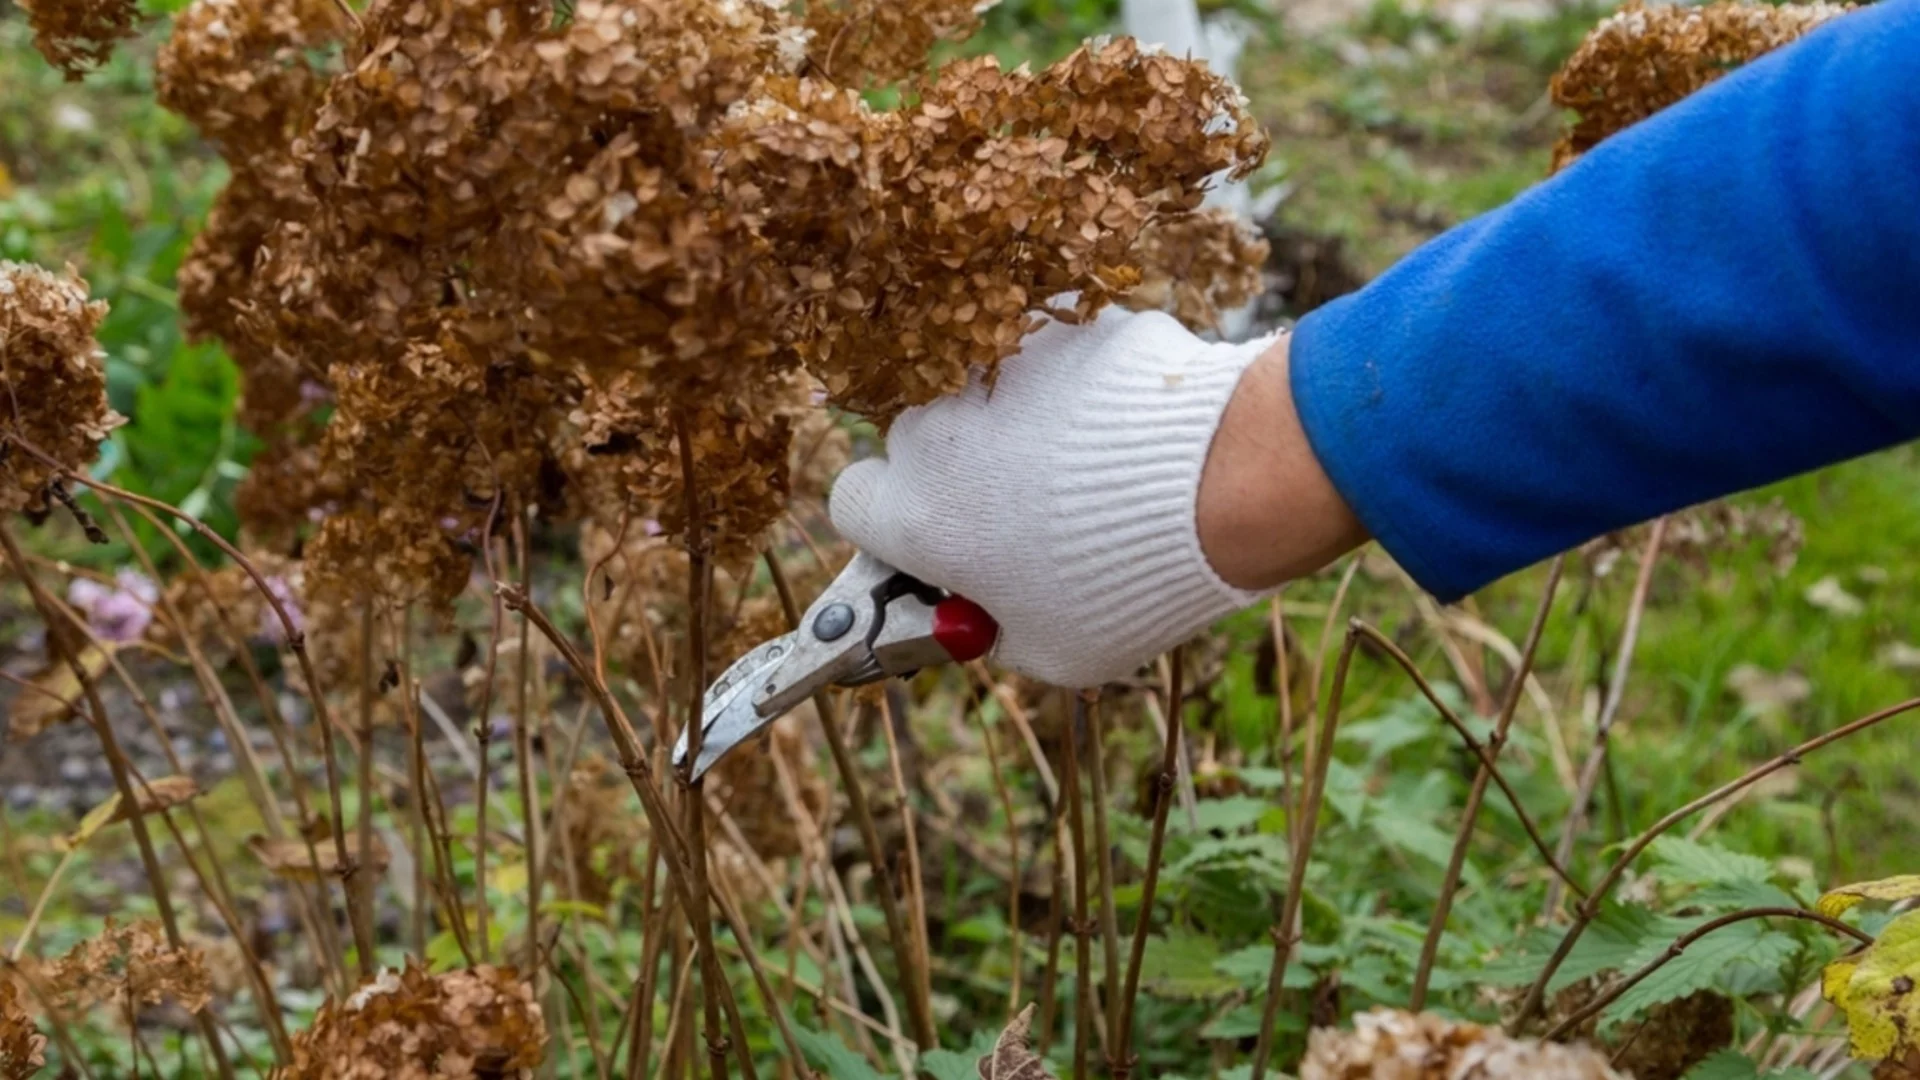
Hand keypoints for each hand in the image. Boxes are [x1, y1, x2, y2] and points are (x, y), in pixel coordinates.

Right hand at [828, 306, 1365, 687]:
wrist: (1225, 480)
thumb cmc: (1134, 585)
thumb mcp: (1055, 653)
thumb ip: (992, 628)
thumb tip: (979, 609)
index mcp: (917, 516)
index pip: (852, 504)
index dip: (892, 525)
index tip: (938, 540)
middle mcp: (935, 430)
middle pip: (918, 442)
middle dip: (960, 469)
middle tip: (1030, 509)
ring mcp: (994, 366)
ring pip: (984, 390)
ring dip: (1017, 418)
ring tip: (1095, 461)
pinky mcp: (1057, 321)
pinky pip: (1051, 352)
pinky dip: (1079, 379)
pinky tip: (1132, 420)